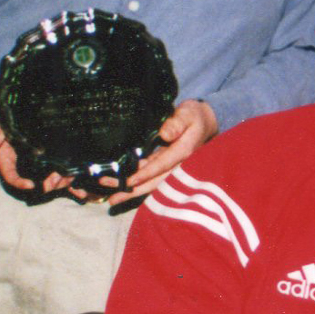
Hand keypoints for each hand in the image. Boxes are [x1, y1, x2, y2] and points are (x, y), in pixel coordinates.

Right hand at [0, 106, 74, 194]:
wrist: (14, 106)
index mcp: (8, 158)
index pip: (11, 176)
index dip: (19, 183)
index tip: (30, 185)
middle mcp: (25, 161)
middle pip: (36, 180)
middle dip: (47, 184)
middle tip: (55, 181)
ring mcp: (40, 157)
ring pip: (52, 175)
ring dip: (62, 180)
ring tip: (70, 176)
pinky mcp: (54, 150)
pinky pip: (63, 164)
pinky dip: (71, 171)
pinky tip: (80, 172)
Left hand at [99, 99, 218, 205]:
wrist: (203, 121)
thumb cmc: (194, 116)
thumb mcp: (187, 114)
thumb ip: (177, 123)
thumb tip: (165, 134)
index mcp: (183, 152)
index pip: (163, 165)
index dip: (146, 174)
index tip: (130, 181)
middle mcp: (177, 164)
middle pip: (154, 182)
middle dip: (133, 191)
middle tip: (112, 199)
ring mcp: (170, 166)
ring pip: (150, 181)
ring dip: (131, 189)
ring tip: (111, 195)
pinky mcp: (164, 164)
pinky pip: (149, 176)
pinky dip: (135, 180)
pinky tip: (120, 183)